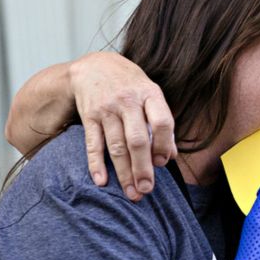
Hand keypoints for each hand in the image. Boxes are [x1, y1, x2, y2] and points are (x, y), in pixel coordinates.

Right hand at [68, 52, 175, 200]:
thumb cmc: (131, 85)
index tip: (162, 163)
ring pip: (116, 146)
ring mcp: (106, 109)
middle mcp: (128, 101)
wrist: (95, 66)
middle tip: (147, 190)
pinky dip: (96, 164)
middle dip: (142, 169)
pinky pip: (93, 144)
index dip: (164, 145)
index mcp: (150, 94)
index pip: (162, 122)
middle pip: (137, 140)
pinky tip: (102, 181)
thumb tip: (170, 156)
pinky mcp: (89, 116)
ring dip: (124, 173)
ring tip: (132, 193)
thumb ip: (161, 123)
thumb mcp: (151, 95)